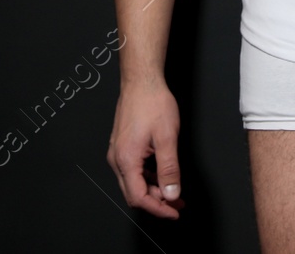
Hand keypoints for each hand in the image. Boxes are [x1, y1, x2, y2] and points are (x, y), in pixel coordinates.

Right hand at [107, 77, 185, 218]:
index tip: (174, 212)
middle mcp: (117, 159)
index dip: (158, 209)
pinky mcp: (122, 147)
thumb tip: (171, 193)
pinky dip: (148, 177)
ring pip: (134, 183)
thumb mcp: (167, 138)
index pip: (139, 198)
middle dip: (157, 202)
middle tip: (177, 203)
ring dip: (154, 190)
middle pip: (134, 194)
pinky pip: (133, 171)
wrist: (141, 82)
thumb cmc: (152, 103)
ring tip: (174, 191)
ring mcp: (117, 153)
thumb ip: (169, 169)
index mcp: (126, 160)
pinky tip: (162, 175)